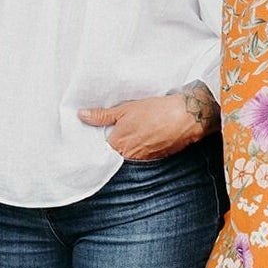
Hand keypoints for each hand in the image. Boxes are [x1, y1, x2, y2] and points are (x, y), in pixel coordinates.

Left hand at [79, 94, 200, 160]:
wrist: (185, 117)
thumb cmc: (155, 111)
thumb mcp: (124, 109)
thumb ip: (102, 115)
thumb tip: (82, 116)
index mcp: (118, 144)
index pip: (100, 147)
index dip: (98, 139)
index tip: (95, 131)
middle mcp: (130, 156)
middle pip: (115, 151)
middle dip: (114, 140)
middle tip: (116, 127)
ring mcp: (144, 159)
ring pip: (130, 153)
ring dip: (129, 144)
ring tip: (133, 129)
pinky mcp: (157, 158)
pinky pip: (144, 154)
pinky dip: (142, 146)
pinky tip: (146, 134)